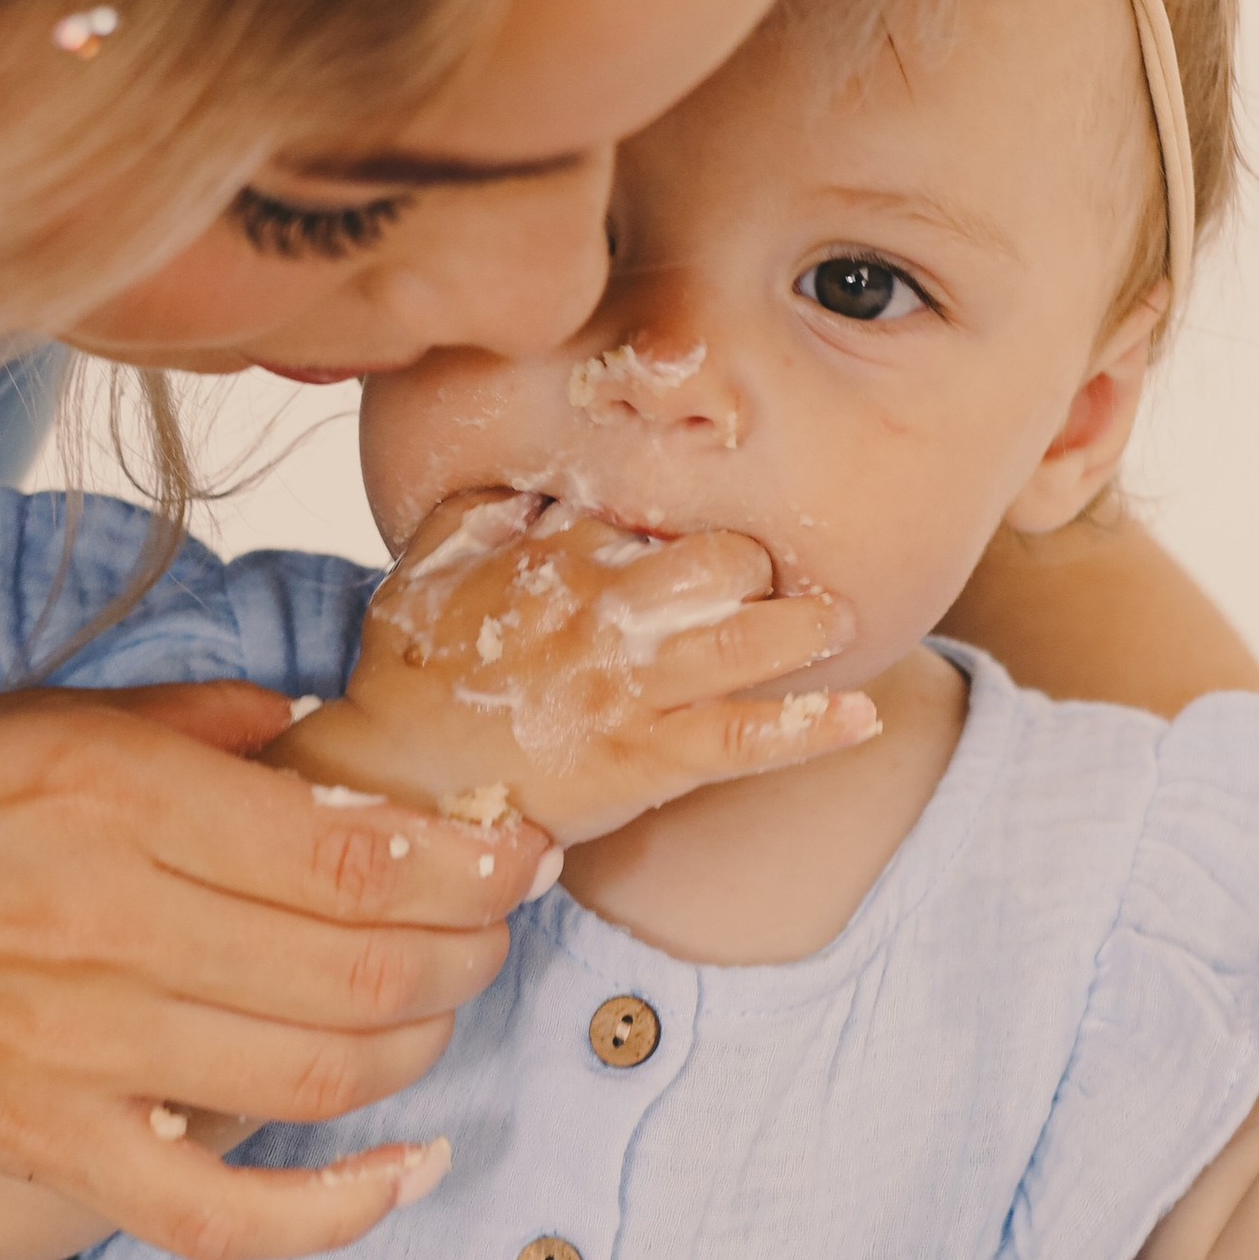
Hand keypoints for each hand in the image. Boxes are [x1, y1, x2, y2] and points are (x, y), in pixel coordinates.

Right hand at [0, 685, 547, 1259]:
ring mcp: (72, 1051)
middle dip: (468, 951)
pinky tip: (405, 1171)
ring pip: (319, 1079)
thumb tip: (318, 739)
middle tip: (491, 927)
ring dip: (421, 1050)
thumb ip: (185, 726)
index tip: (516, 852)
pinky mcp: (39, 1147)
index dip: (466, 861)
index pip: (348, 846)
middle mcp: (102, 923)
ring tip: (441, 1010)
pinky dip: (333, 1210)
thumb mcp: (24, 712)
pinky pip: (218, 1213)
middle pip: (362, 968)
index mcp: (103, 793)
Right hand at [288, 490, 877, 841]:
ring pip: (750, 642)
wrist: (398, 776)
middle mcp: (609, 609)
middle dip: (760, 574)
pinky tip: (860, 718)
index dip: (699, 535)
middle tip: (782, 587)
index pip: (664, 516)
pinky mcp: (647, 758)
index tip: (718, 553)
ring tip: (838, 623)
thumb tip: (531, 483)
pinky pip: (745, 739)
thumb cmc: (412, 671)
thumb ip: (484, 507)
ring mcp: (634, 688)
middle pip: (727, 565)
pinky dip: (810, 730)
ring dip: (808, 631)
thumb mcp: (431, 560)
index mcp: (565, 554)